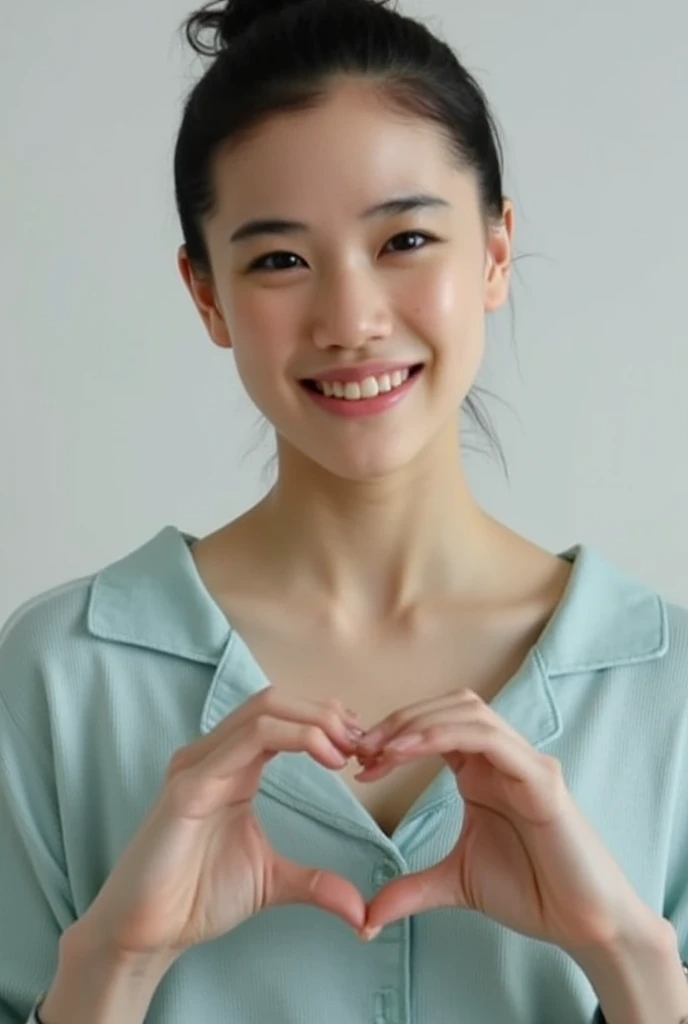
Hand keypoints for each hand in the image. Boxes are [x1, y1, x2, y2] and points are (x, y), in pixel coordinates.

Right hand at [75, 688, 366, 962]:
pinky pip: (246, 740)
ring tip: (347, 750)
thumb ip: (315, 883)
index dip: (325, 721)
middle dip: (324, 713)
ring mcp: (198, 766)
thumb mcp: (272, 882)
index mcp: (231, 766)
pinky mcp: (189, 787)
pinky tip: (326, 758)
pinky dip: (295, 738)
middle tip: (362, 743)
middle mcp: (213, 755)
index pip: (280, 716)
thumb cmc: (196, 897)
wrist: (146, 934)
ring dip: (315, 720)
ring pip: (263, 710)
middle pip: (274, 701)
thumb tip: (361, 909)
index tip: (362, 746)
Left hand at [355, 689, 648, 955]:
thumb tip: (367, 917)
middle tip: (362, 748)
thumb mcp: (456, 883)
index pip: (435, 727)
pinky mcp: (541, 779)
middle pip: (449, 706)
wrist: (583, 925)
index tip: (359, 760)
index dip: (394, 734)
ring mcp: (525, 762)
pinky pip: (491, 739)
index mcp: (483, 771)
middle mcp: (504, 757)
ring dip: (419, 723)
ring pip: (469, 712)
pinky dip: (447, 735)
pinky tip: (411, 751)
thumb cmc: (532, 892)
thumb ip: (411, 889)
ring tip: (382, 748)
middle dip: (401, 720)